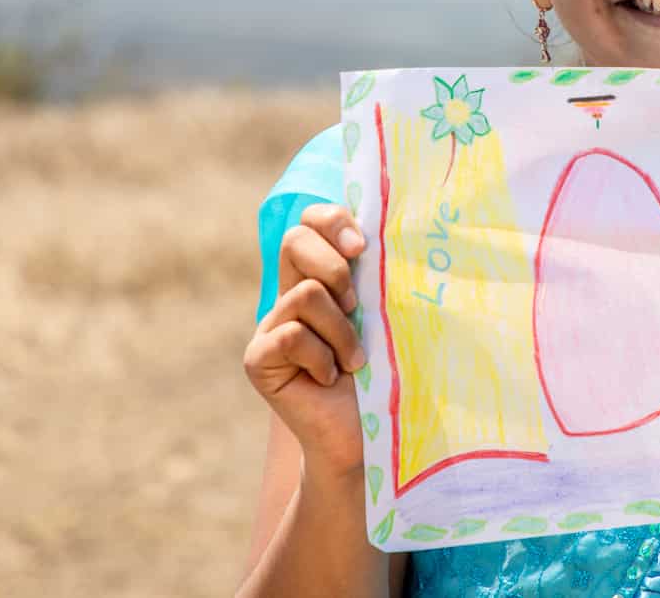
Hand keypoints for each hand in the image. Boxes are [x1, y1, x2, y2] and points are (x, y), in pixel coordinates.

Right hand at [242, 202, 369, 478]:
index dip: (331, 220)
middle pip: (295, 239)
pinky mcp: (258, 358)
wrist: (369, 439)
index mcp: (323, 277)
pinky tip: (329, 380)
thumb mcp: (389, 317)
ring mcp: (271, 326)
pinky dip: (321, 358)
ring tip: (353, 361)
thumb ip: (379, 279)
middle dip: (335, 267)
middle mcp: (291, 294)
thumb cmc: (390, 376)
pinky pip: (290, 335)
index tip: (362, 246)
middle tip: (356, 306)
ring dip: (341, 331)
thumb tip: (400, 232)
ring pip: (305, 294)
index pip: (311, 221)